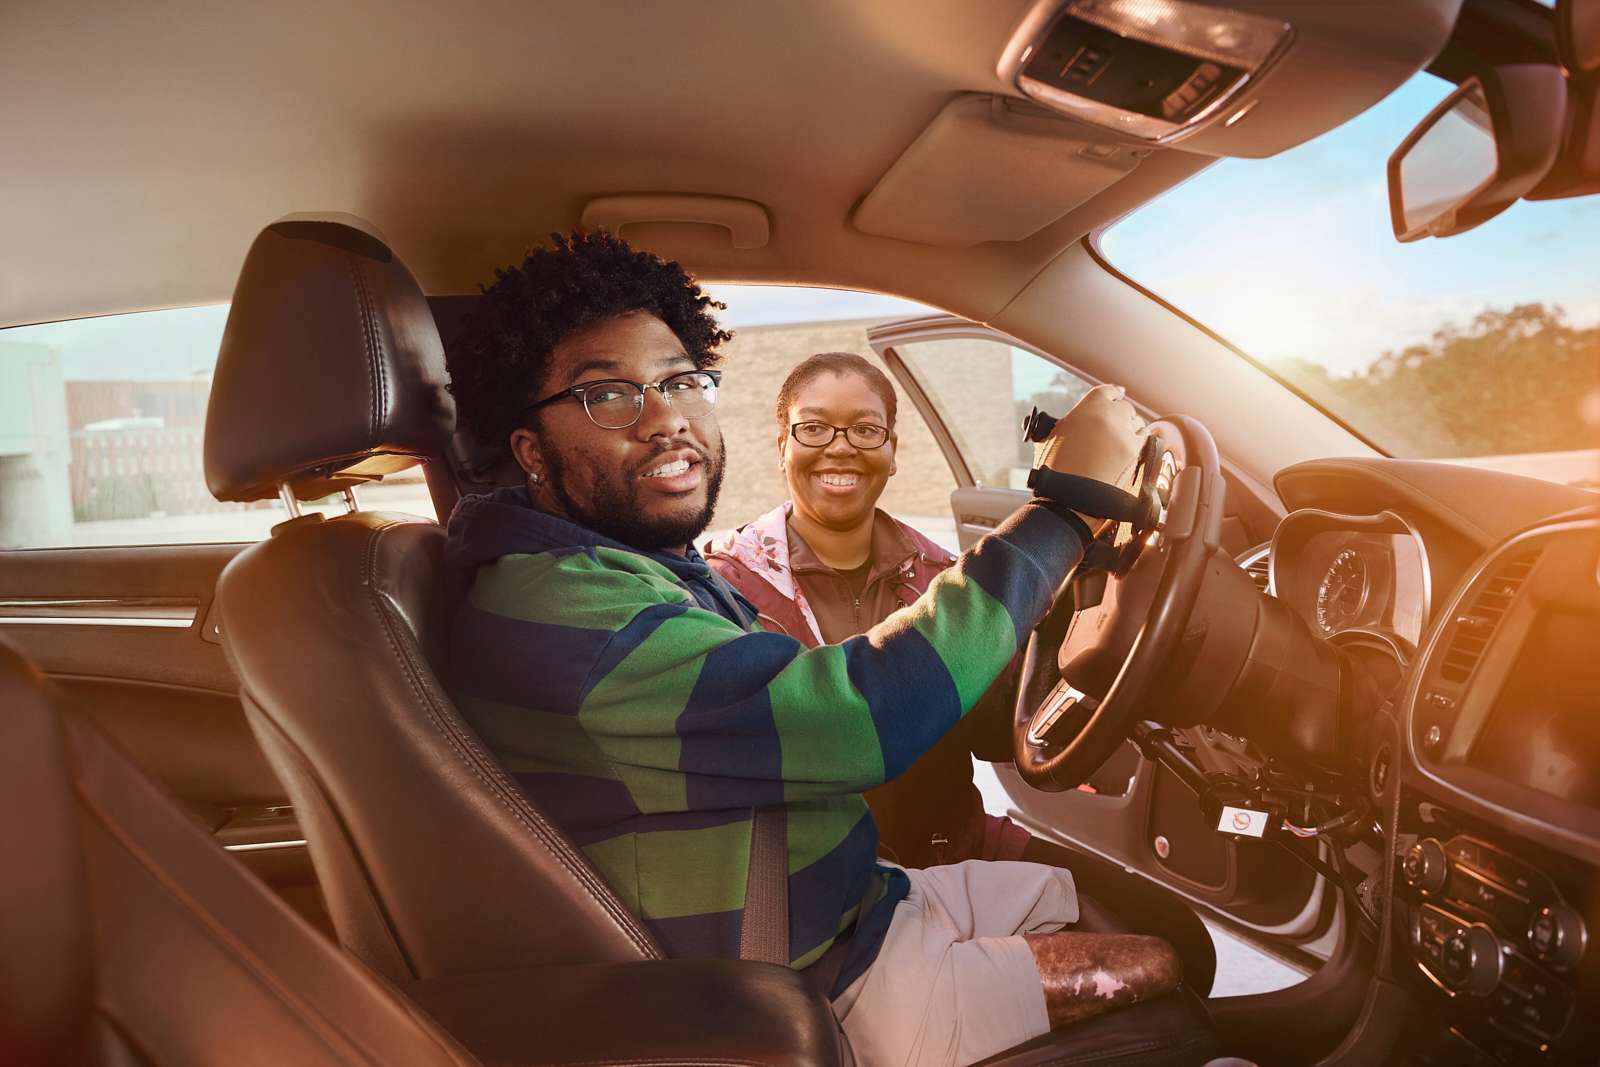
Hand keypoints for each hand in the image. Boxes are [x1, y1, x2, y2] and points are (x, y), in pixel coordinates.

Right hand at [1033, 384, 1144, 528]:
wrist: (1070, 497)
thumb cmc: (1055, 469)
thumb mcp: (1053, 436)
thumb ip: (1071, 422)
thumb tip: (1077, 421)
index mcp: (1090, 406)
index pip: (1108, 391)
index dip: (1112, 393)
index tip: (1117, 393)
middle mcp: (1112, 415)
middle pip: (1124, 407)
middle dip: (1119, 412)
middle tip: (1112, 422)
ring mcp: (1126, 434)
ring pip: (1137, 422)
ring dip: (1130, 425)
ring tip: (1120, 435)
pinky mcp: (1136, 452)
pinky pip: (1144, 438)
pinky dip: (1139, 438)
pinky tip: (1132, 443)